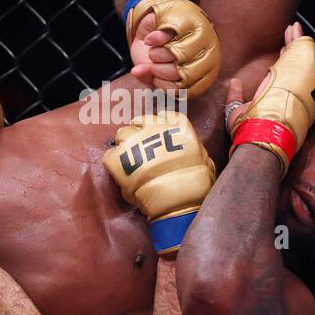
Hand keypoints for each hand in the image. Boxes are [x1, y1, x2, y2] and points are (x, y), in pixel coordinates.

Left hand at [101, 109, 215, 254]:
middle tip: (140, 148)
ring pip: (122, 134)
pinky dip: (114, 164)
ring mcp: (135, 140)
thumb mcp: (204, 158)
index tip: (157, 135)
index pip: (163, 115)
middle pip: (139, 122)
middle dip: (138, 133)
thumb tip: (182, 151)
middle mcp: (155, 127)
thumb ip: (189, 148)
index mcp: (177, 125)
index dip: (157, 126)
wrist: (178, 198)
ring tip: (129, 160)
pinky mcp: (119, 156)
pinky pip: (110, 155)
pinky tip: (122, 175)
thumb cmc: (197, 183)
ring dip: (125, 145)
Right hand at [126, 0, 219, 97]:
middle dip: (160, 72)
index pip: (189, 89)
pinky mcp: (188, 18)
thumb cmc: (164, 52)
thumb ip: (149, 77)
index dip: (167, 87)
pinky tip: (150, 40)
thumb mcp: (158, 71)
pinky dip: (154, 40)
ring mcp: (202, 34)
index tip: (156, 80)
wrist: (161, 22)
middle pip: (184, 73)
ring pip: (177, 54)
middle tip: (152, 66)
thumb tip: (136, 72)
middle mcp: (210, 53)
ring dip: (157, 56)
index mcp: (208, 72)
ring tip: (153, 53)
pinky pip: (168, 35)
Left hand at [226, 23, 314, 174]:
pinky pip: (301, 55)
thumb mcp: (237, 110)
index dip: (283, 62)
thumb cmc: (248, 130)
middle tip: (291, 33)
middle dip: (293, 48)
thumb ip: (235, 96)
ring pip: (298, 58)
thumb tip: (234, 83)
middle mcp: (289, 92)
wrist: (259, 133)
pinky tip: (296, 29)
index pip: (284, 77)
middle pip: (294, 65)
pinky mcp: (296, 77)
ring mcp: (294, 84)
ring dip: (296, 41)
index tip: (281, 51)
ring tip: (294, 28)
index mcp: (278, 98)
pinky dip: (299, 41)